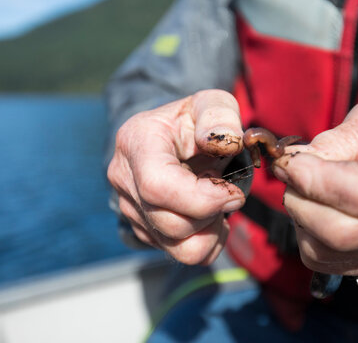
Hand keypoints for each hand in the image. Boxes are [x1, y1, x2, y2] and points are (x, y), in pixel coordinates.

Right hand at [107, 90, 245, 264]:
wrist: (172, 137)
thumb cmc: (194, 120)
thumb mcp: (212, 103)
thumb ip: (220, 116)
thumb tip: (224, 142)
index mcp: (137, 142)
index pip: (158, 185)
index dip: (202, 198)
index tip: (233, 192)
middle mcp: (124, 178)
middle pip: (170, 223)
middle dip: (212, 215)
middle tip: (230, 194)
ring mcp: (129, 207)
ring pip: (175, 247)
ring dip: (210, 233)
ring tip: (218, 205)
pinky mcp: (141, 229)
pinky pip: (178, 254)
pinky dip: (204, 242)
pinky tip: (208, 217)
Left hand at [274, 101, 357, 275]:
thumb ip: (332, 141)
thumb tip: (288, 163)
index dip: (313, 181)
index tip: (289, 164)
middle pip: (341, 233)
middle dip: (300, 204)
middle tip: (293, 178)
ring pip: (328, 253)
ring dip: (301, 223)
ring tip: (308, 195)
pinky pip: (331, 263)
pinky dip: (311, 239)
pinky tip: (320, 213)